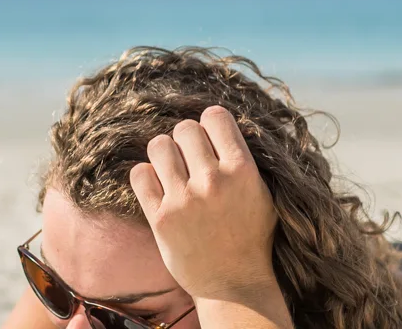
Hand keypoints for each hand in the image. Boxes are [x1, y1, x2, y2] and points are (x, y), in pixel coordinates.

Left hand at [129, 106, 280, 302]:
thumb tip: (219, 125)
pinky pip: (139, 174)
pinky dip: (146, 177)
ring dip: (164, 156)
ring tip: (173, 173)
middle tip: (190, 161)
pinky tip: (158, 188)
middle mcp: (212, 180)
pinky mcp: (160, 218)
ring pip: (159, 146)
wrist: (233, 284)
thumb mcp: (262, 193)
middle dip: (185, 141)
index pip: (215, 116)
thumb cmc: (250, 237)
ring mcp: (184, 199)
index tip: (209, 140)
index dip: (209, 124)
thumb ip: (243, 160)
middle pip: (184, 128)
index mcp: (242, 169)